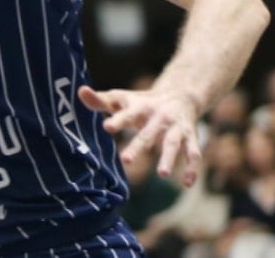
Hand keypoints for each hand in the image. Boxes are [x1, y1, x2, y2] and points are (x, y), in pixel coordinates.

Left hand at [79, 85, 201, 186]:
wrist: (179, 95)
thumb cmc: (140, 102)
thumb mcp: (120, 99)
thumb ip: (100, 100)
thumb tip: (80, 91)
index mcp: (139, 107)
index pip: (127, 114)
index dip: (118, 120)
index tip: (107, 127)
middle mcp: (159, 117)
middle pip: (148, 133)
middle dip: (138, 146)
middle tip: (126, 160)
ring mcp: (175, 128)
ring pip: (173, 143)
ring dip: (169, 158)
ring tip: (162, 174)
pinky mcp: (190, 137)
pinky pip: (193, 153)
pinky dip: (192, 168)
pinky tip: (187, 183)